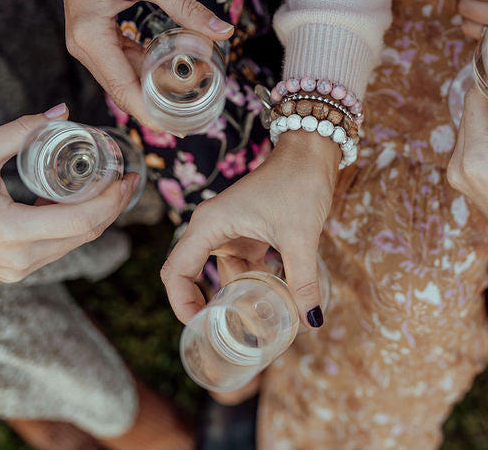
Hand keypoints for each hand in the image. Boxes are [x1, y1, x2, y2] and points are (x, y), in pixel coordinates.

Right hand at [0, 104, 139, 281]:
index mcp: (12, 232)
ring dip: (96, 216)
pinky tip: (79, 200)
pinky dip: (74, 226)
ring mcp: (18, 270)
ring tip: (109, 186)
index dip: (112, 199)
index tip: (127, 176)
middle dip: (113, 206)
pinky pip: (58, 249)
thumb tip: (61, 111)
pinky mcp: (15, 271)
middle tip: (128, 177)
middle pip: (86, 234)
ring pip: (74, 244)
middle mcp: (20, 259)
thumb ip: (21, 130)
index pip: (82, 221)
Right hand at [53, 0, 232, 124]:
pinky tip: (170, 75)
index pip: (123, 88)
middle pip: (122, 90)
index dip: (151, 114)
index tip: (179, 130)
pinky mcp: (95, 36)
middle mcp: (84, 47)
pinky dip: (145, 71)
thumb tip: (223, 31)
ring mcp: (87, 43)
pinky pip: (122, 62)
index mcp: (90, 37)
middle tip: (194, 122)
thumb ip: (186, 7)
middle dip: (156, 108)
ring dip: (152, 90)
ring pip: (123, 78)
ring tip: (189, 103)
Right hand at [160, 131, 339, 327]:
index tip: (199, 327)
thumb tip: (312, 321)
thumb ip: (303, 282)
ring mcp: (228, 229)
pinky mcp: (246, 230)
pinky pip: (240, 263)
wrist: (312, 153)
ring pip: (221, 271)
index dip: (181, 303)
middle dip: (204, 304)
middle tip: (222, 333)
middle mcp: (211, 226)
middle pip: (191, 273)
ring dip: (234, 294)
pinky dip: (252, 281)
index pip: (175, 271)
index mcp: (210, 224)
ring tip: (253, 321)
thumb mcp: (301, 237)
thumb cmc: (299, 184)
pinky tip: (271, 297)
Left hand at [446, 88, 487, 259]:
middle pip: (468, 114)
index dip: (487, 79)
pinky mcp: (462, 180)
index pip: (474, 103)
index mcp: (476, 158)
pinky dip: (483, 130)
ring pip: (468, 128)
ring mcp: (456, 175)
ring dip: (486, 112)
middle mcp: (458, 166)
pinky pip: (469, 144)